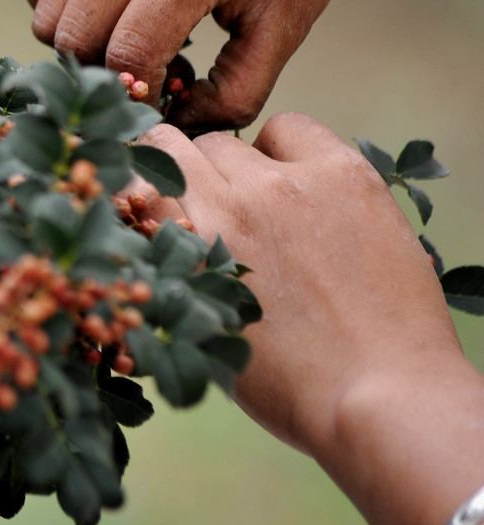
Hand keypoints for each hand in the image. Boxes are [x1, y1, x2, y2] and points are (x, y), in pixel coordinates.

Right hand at [11, 0, 392, 129]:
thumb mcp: (288, 24)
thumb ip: (235, 94)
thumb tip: (172, 128)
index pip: (129, 53)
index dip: (142, 94)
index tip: (169, 99)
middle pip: (75, 35)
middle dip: (108, 68)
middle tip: (155, 63)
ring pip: (46, 8)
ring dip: (81, 37)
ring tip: (134, 27)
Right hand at [134, 113, 459, 455]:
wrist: (382, 396)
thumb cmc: (289, 383)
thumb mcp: (203, 327)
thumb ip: (175, 268)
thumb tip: (154, 229)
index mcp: (190, 243)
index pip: (142, 172)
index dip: (145, 186)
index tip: (158, 202)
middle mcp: (231, 200)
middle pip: (183, 151)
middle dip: (188, 180)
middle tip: (217, 216)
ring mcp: (290, 181)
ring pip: (232, 140)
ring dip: (235, 167)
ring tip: (265, 208)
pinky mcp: (345, 173)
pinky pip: (293, 129)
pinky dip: (286, 150)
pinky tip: (304, 188)